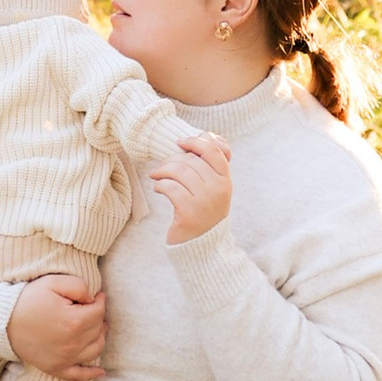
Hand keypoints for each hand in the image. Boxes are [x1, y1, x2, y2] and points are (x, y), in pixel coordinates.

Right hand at [7, 273, 105, 380]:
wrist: (2, 321)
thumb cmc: (27, 299)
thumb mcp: (52, 282)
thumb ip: (78, 286)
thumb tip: (93, 299)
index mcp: (73, 322)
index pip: (99, 312)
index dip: (100, 301)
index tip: (97, 295)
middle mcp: (72, 344)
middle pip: (98, 330)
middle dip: (98, 317)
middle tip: (91, 308)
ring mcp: (64, 359)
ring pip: (95, 350)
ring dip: (99, 337)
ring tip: (95, 327)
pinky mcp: (55, 368)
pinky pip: (79, 375)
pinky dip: (91, 374)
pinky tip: (100, 372)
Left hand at [151, 131, 230, 246]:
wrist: (203, 246)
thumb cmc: (204, 211)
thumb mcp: (214, 187)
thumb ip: (210, 164)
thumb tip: (206, 134)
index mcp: (225, 180)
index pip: (213, 151)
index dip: (195, 142)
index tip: (180, 142)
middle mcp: (218, 189)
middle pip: (191, 161)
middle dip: (171, 160)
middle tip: (161, 167)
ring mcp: (204, 202)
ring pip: (180, 172)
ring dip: (163, 171)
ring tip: (156, 176)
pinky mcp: (189, 214)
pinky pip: (170, 188)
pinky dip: (160, 186)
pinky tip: (158, 189)